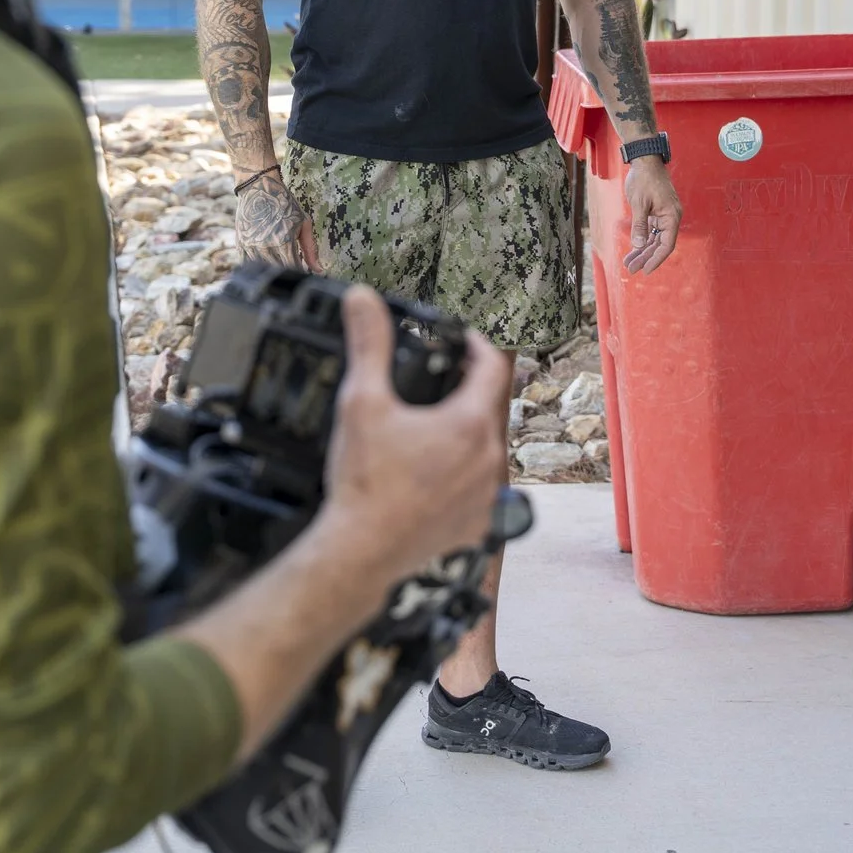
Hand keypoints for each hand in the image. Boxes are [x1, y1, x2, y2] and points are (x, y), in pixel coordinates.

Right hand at [236, 170, 319, 268]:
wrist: (259, 187)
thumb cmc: (285, 204)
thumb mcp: (303, 224)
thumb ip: (311, 250)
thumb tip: (319, 271)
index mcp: (284, 242)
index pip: (293, 269)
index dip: (299, 273)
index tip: (302, 271)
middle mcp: (266, 246)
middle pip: (277, 271)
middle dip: (286, 271)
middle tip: (291, 266)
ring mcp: (251, 245)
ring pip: (262, 269)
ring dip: (271, 269)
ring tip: (279, 260)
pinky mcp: (241, 243)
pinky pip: (247, 263)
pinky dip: (256, 265)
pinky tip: (264, 259)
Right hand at [320, 286, 511, 581]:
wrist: (361, 553)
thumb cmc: (365, 485)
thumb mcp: (362, 402)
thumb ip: (368, 345)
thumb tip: (363, 299)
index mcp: (468, 424)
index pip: (492, 368)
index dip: (478, 346)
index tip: (463, 340)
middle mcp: (487, 460)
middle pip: (488, 408)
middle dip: (467, 390)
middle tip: (441, 380)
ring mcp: (485, 496)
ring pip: (485, 450)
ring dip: (465, 434)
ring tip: (431, 428)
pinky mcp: (476, 525)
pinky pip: (479, 488)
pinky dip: (461, 474)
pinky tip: (431, 474)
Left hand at [622, 155, 682, 274]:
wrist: (644, 160)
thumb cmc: (644, 179)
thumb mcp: (639, 203)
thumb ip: (639, 225)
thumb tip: (638, 245)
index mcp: (671, 216)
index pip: (667, 244)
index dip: (656, 259)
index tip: (645, 270)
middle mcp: (670, 217)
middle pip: (660, 244)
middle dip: (645, 257)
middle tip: (631, 269)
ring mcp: (664, 215)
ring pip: (655, 239)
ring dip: (642, 251)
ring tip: (629, 263)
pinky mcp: (656, 212)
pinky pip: (651, 231)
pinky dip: (642, 240)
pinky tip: (633, 250)